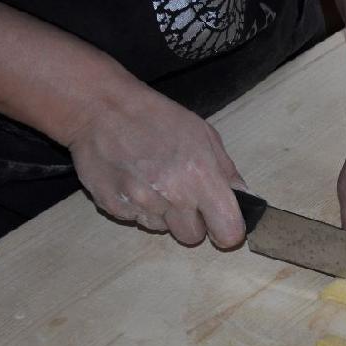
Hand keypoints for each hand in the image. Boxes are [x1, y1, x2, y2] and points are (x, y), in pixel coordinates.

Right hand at [65, 86, 246, 247]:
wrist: (101, 108)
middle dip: (192, 221)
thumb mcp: (204, 135)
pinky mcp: (114, 207)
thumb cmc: (156, 117)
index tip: (223, 223)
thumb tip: (244, 199)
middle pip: (192, 237)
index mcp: (201, 177)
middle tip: (182, 194)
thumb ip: (227, 172)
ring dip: (164, 213)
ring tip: (154, 180)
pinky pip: (136, 220)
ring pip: (163, 230)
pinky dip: (138, 207)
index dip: (228, 230)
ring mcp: (141, 204)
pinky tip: (134, 180)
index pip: (228, 231)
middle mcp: (173, 195)